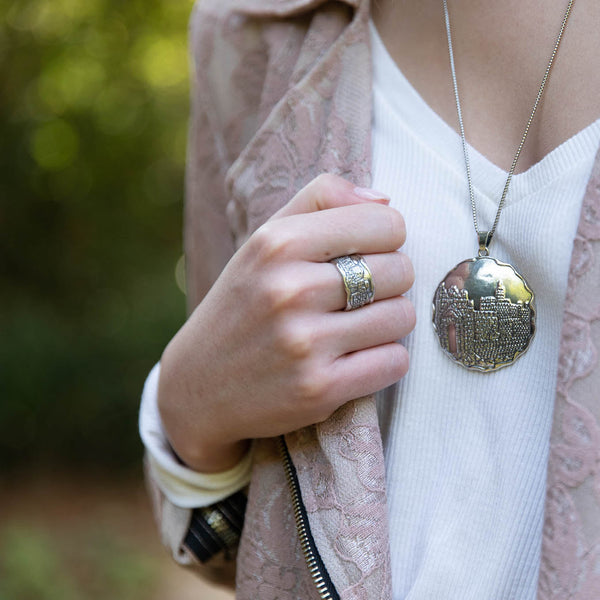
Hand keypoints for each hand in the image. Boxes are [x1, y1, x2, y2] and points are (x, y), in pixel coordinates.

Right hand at [158, 174, 414, 471]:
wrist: (199, 386)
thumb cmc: (243, 306)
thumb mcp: (263, 242)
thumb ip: (319, 201)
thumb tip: (384, 200)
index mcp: (278, 243)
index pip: (385, 222)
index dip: (386, 238)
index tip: (367, 253)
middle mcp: (290, 290)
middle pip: (400, 270)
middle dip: (389, 282)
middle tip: (360, 295)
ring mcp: (304, 343)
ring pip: (402, 316)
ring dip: (388, 323)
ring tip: (356, 327)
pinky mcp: (319, 389)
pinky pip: (395, 361)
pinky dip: (385, 360)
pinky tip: (356, 358)